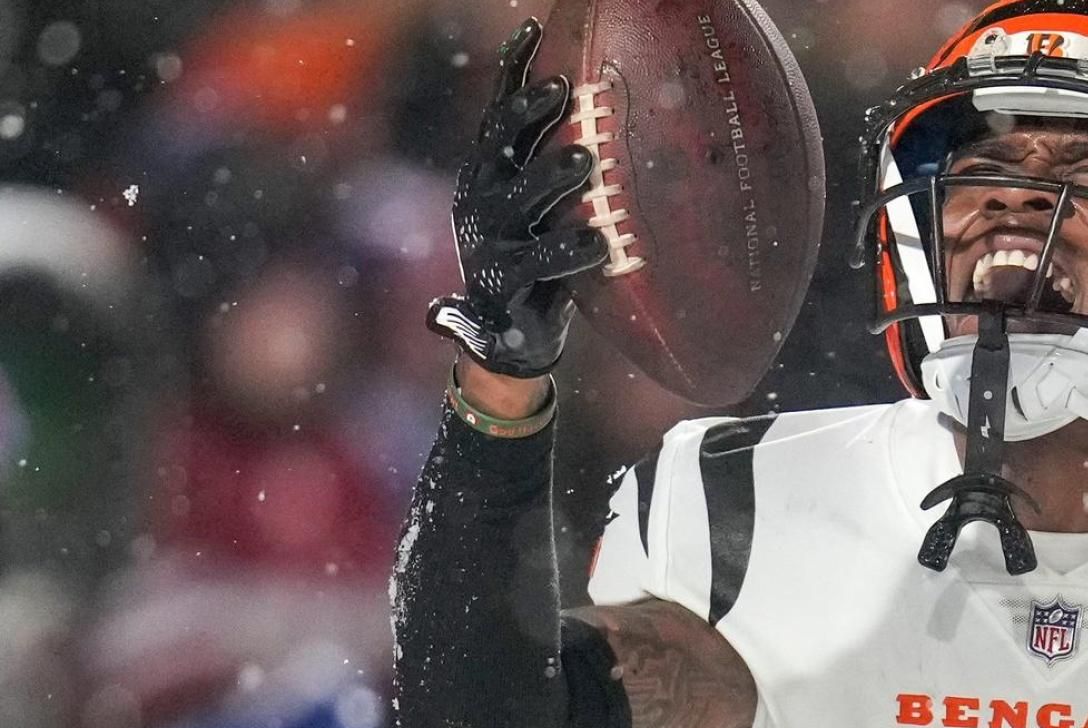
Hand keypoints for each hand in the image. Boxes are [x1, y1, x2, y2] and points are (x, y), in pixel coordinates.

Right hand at [428, 18, 607, 377]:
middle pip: (500, 144)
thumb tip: (606, 114)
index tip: (533, 31)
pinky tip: (597, 241)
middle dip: (528, 113)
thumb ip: (561, 165)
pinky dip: (568, 251)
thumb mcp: (546, 208)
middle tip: (562, 88)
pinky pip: (539, 263)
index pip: (498, 113)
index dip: (513, 72)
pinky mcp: (505, 282)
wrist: (508, 337)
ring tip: (584, 158)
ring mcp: (488, 239)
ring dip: (549, 177)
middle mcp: (481, 197)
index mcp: (489, 172)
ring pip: (516, 200)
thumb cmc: (542, 258)